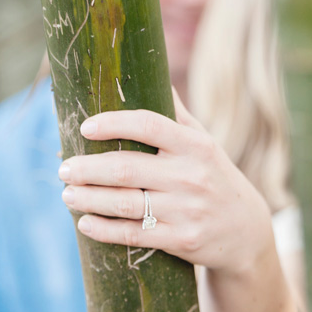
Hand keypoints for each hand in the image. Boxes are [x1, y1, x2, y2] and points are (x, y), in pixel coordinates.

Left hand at [59, 90, 273, 276]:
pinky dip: (104, 230)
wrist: (247, 232)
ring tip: (67, 193)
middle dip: (88, 168)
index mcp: (194, 145)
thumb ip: (175, 113)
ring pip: (125, 204)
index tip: (86, 127)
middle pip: (127, 169)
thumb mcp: (203, 142)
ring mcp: (186, 210)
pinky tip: (84, 223)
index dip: (113, 124)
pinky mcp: (182, 240)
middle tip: (63, 168)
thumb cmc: (214, 177)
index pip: (148, 125)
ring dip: (89, 198)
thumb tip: (149, 70)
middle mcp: (190, 176)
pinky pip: (134, 235)